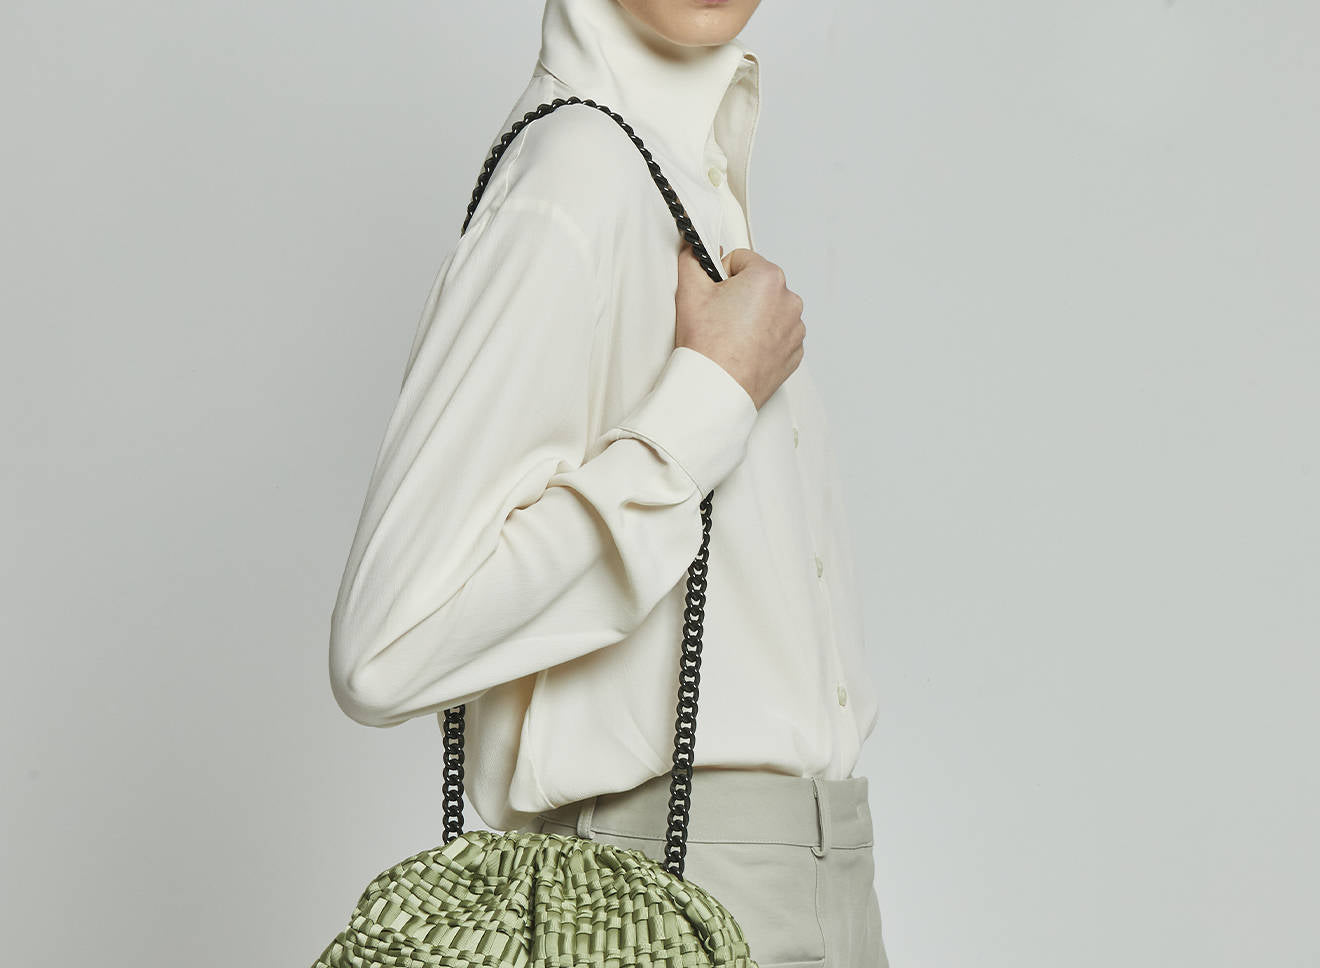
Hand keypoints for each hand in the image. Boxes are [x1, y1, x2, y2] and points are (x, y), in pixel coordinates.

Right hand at [674, 244, 805, 409]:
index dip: (721, 275)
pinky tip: (744, 350)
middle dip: (739, 295)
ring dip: (753, 317)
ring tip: (731, 337)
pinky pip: (778, 334)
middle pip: (757, 284)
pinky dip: (763, 339)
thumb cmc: (709, 347)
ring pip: (769, 310)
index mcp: (768, 278)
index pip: (741, 259)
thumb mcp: (690, 292)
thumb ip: (692, 259)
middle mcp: (789, 300)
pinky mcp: (794, 352)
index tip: (714, 295)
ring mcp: (795, 328)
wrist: (717, 390)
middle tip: (719, 318)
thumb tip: (694, 249)